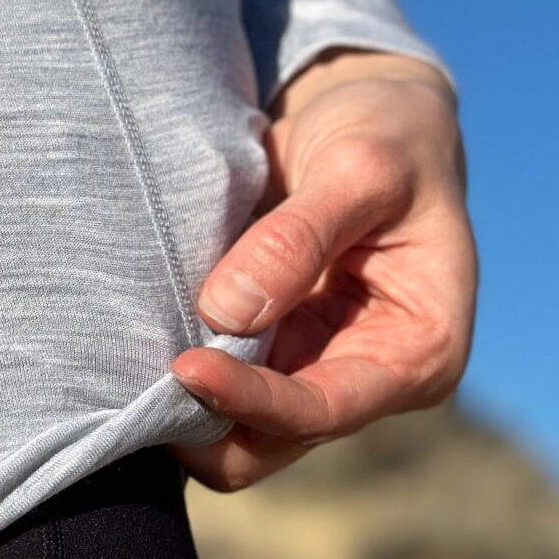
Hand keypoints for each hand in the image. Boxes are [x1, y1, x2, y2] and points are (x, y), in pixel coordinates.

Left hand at [170, 49, 476, 490]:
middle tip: (142, 377)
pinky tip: (145, 337)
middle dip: (208, 419)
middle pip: (272, 443)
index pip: (325, 407)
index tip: (183, 367)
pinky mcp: (277, 353)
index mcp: (421, 352)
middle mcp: (373, 381)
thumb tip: (226, 312)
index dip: (251, 400)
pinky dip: (183, 372)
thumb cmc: (389, 135)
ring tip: (137, 355)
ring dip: (186, 403)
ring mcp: (319, 371)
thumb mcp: (359, 168)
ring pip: (235, 430)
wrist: (371, 114)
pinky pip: (219, 388)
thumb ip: (297, 239)